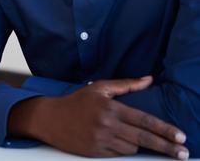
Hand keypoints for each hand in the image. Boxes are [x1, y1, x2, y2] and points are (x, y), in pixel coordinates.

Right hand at [9, 76, 188, 158]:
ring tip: (129, 137)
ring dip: (136, 144)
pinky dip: (122, 149)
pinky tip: (117, 142)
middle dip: (167, 147)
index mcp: (111, 108)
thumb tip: (149, 79)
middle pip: (144, 139)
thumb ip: (126, 85)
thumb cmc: (76, 102)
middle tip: (183, 154)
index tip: (181, 137)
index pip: (145, 120)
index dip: (165, 130)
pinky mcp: (95, 152)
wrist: (49, 118)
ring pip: (132, 148)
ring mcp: (101, 140)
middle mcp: (107, 125)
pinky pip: (118, 154)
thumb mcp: (99, 88)